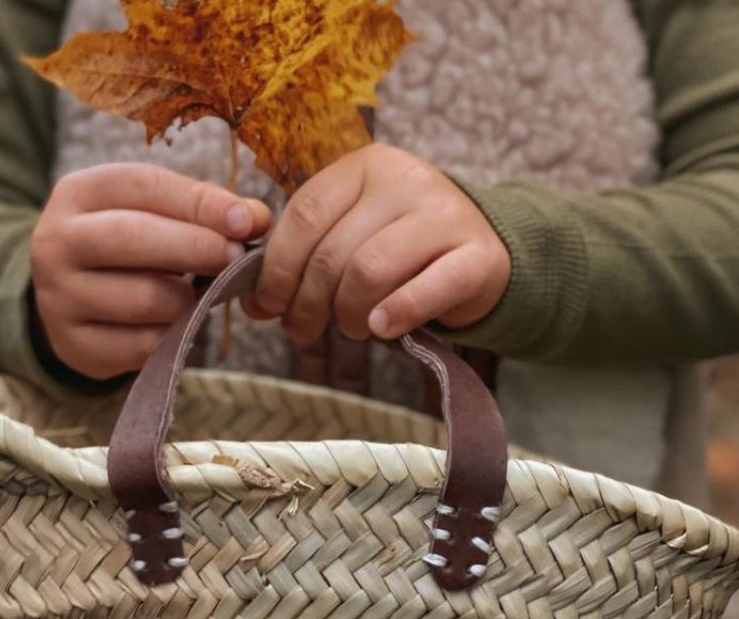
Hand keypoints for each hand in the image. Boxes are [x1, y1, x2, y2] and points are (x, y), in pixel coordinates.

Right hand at [31, 163, 270, 378]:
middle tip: (235, 258)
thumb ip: (202, 210)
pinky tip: (176, 324)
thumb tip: (257, 219)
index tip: (246, 221)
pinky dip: (173, 335)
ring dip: (188, 299)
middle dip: (197, 247)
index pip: (143, 186)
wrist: (70, 304)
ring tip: (198, 294)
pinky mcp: (76, 346)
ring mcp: (60, 297)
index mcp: (76, 194)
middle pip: (135, 237)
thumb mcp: (152, 215)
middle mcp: (56, 242)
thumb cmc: (126, 252)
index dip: (200, 203)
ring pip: (145, 298)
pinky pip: (144, 344)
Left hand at [245, 145, 510, 343]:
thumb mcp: (352, 236)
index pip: (304, 216)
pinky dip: (396, 315)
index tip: (267, 306)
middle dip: (308, 303)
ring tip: (352, 329)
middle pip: (333, 252)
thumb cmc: (404, 251)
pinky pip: (425, 290)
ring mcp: (444, 215)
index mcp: (364, 167)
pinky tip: (383, 328)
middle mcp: (404, 180)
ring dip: (350, 315)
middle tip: (304, 331)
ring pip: (370, 271)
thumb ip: (306, 258)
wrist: (484, 252)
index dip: (276, 269)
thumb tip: (254, 303)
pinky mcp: (477, 256)